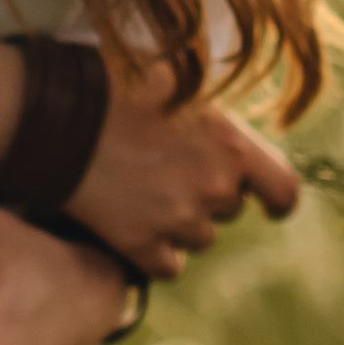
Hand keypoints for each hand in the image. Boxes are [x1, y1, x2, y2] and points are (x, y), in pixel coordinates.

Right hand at [64, 63, 298, 281]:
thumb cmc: (117, 83)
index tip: (270, 206)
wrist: (58, 113)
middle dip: (209, 194)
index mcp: (231, 145)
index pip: (285, 191)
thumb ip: (214, 113)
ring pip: (199, 238)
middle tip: (171, 169)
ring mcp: (177, 219)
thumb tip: (229, 127)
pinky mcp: (139, 244)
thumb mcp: (180, 79)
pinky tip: (134, 222)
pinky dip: (156, 251)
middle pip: (229, 209)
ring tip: (146, 190)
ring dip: (182, 223)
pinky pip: (168, 265)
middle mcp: (213, 187)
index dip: (279, 201)